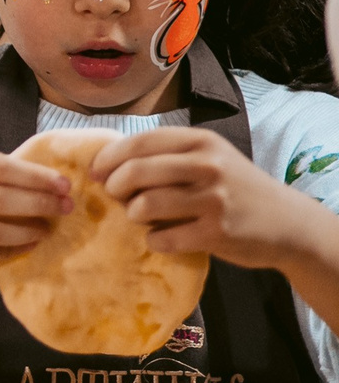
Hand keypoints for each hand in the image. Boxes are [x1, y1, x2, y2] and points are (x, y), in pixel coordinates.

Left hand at [94, 127, 310, 267]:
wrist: (288, 224)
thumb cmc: (236, 188)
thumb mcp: (210, 158)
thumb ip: (168, 155)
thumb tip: (106, 163)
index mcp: (202, 142)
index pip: (139, 142)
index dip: (108, 158)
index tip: (95, 172)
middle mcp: (208, 166)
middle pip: (135, 172)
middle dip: (114, 187)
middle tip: (117, 197)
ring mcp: (213, 200)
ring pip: (143, 206)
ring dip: (133, 215)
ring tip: (142, 217)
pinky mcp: (215, 233)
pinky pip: (161, 239)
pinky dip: (154, 241)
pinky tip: (165, 237)